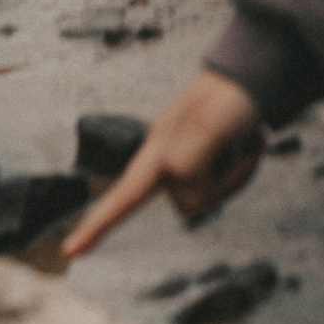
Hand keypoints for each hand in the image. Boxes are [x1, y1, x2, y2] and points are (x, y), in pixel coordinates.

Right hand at [58, 67, 264, 259]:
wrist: (254, 71)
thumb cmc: (227, 99)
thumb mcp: (206, 128)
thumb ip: (188, 167)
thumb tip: (186, 190)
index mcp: (156, 154)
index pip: (121, 198)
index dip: (95, 227)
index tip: (70, 253)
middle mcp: (167, 163)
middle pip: (190, 205)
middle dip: (222, 183)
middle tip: (237, 143)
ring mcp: (189, 163)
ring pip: (213, 198)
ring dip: (238, 171)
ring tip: (245, 137)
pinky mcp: (209, 162)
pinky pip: (228, 184)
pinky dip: (245, 166)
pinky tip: (252, 140)